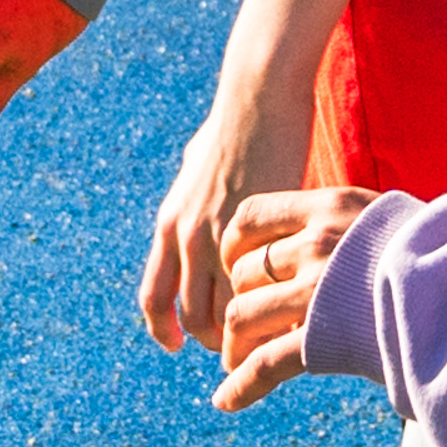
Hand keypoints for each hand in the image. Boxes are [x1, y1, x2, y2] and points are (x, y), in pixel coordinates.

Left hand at [140, 38, 321, 357]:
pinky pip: (259, 290)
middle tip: (237, 348)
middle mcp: (186, 237)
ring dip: (245, 333)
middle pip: (192, 315)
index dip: (163, 330)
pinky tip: (291, 315)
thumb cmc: (232, 126)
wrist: (257, 98)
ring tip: (268, 341)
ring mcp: (221, 236)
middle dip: (213, 339)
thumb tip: (196, 207)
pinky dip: (272, 308)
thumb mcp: (197, 168)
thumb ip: (193, 200)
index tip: (177, 345)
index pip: (154, 298)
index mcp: (169, 225)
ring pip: (227, 312)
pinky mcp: (259, 231)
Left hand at [210, 184, 384, 408]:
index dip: (233, 248)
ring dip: (234, 346)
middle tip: (240, 328)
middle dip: (237, 303)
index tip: (236, 269)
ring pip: (244, 317)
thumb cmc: (444, 258)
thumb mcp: (394, 219)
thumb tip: (329, 232)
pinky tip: (225, 402)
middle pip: (244, 274)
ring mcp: (319, 290)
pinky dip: (240, 386)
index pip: (249, 218)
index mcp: (331, 208)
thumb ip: (351, 224)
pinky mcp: (324, 338)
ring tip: (235, 363)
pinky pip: (264, 363)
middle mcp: (318, 243)